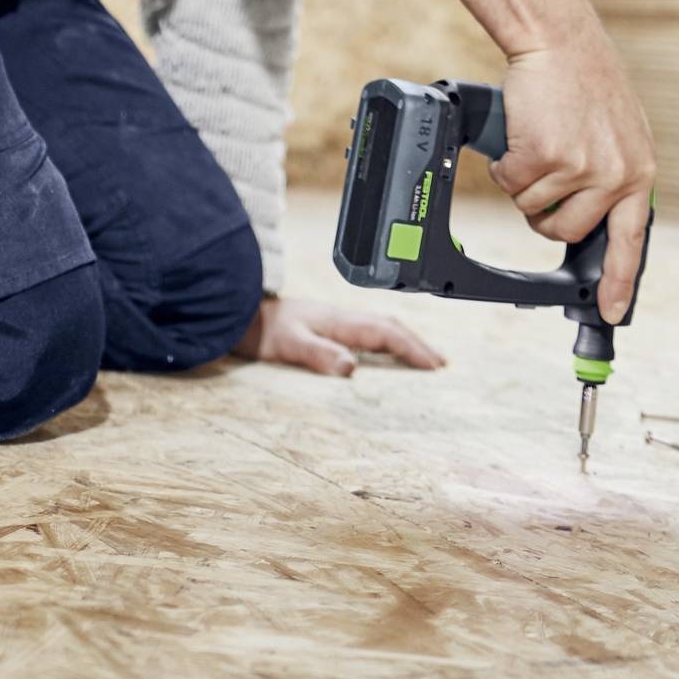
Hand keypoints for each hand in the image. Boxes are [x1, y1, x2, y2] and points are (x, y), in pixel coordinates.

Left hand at [231, 293, 447, 377]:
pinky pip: (367, 331)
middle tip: (440, 364)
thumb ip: (319, 355)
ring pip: (381, 326)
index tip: (435, 365)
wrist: (238, 311)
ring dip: (404, 340)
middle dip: (417, 343)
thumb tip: (352, 367)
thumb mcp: (289, 345)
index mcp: (340, 321)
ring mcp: (335, 318)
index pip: (385, 333)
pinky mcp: (326, 323)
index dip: (413, 348)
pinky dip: (386, 341)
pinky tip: (384, 352)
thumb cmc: (261, 329)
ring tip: (422, 358)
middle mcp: (342, 317)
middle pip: (390, 325)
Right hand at [488, 28, 655, 326]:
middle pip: (565, 232)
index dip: (617, 282)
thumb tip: (595, 220)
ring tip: (534, 142)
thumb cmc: (583, 82)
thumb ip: (614, 175)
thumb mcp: (619, 133)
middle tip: (540, 178)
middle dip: (543, 215)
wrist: (559, 40)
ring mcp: (582, 167)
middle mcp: (615, 175)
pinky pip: (510, 183)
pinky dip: (504, 164)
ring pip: (533, 209)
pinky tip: (518, 134)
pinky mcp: (546, 155)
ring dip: (523, 183)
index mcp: (639, 173)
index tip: (608, 313)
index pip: (630, 242)